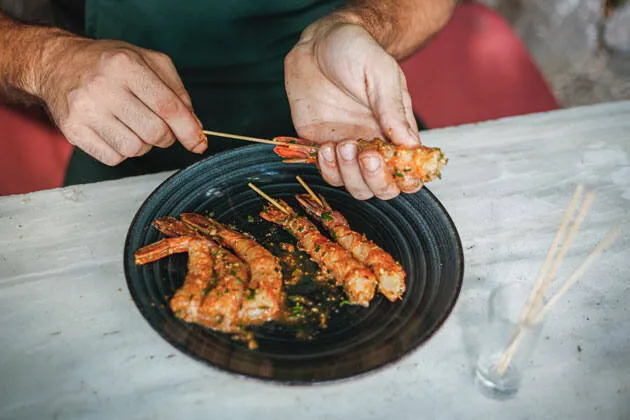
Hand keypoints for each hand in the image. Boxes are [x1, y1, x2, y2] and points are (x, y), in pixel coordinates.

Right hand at [34, 37, 206, 165]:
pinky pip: (114, 158)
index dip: (188, 129)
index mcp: (126, 65)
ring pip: (135, 149)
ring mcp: (85, 110)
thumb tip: (195, 128)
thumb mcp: (148, 61)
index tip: (199, 143)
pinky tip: (114, 131)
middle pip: (155, 132)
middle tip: (158, 125)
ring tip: (132, 124)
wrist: (58, 64)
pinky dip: (121, 151)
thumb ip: (177, 92)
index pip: (168, 107)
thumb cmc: (110, 64)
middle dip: (165, 136)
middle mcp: (103, 86)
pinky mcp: (73, 130)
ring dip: (142, 144)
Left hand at [285, 19, 419, 199]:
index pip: (410, 172)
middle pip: (382, 188)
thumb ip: (392, 109)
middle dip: (375, 180)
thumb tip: (412, 146)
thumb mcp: (380, 74)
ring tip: (343, 144)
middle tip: (366, 155)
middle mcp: (374, 145)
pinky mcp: (321, 147)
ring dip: (349, 174)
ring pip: (355, 187)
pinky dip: (327, 169)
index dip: (407, 180)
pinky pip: (327, 174)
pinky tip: (326, 146)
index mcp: (397, 132)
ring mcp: (348, 149)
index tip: (392, 162)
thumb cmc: (357, 51)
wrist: (319, 42)